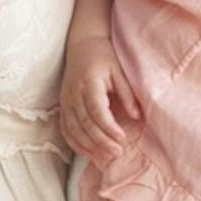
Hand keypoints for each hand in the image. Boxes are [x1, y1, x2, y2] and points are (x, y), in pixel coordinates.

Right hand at [56, 39, 138, 160]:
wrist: (82, 44)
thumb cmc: (103, 56)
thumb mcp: (119, 71)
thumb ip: (127, 94)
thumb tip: (137, 117)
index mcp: (89, 82)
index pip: (97, 111)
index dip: (109, 128)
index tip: (123, 139)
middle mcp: (73, 94)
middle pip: (85, 124)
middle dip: (101, 141)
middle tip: (118, 153)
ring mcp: (66, 101)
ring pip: (74, 130)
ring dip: (89, 146)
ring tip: (106, 156)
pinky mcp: (63, 106)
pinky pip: (66, 130)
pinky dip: (76, 143)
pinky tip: (89, 153)